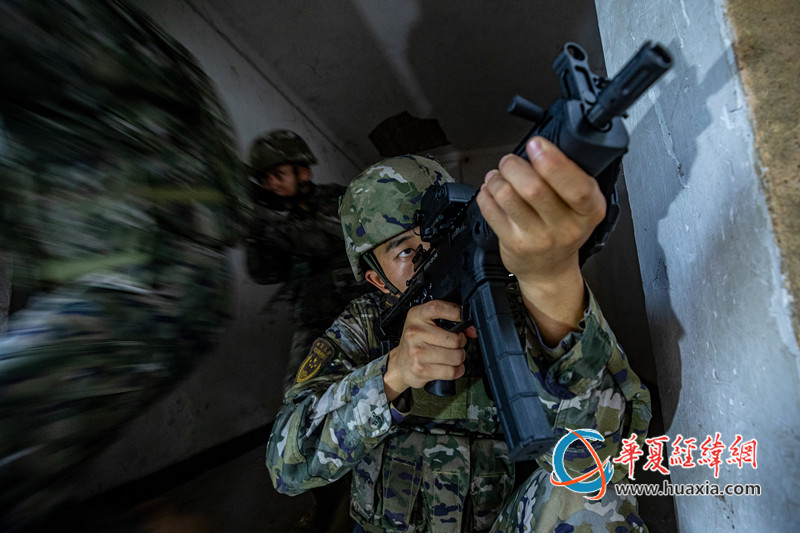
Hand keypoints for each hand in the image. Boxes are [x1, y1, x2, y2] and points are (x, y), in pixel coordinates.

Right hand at [383, 300, 473, 400]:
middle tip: (455, 344)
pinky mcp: (421, 370)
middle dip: (461, 343)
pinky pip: (451, 371)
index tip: (463, 318)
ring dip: (459, 357)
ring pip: (456, 356)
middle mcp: (414, 333)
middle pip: (454, 339)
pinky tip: (451, 366)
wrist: (399, 364)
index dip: (455, 313)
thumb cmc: (415, 342)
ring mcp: (417, 352)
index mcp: (416, 316)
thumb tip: (472, 330)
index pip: (438, 308)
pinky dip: (457, 370)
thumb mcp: (425, 324)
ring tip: (452, 355)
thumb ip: (449, 322)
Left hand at [476, 137, 604, 341]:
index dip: (553, 162)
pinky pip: (491, 210)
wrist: (549, 269)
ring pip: (508, 196)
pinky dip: (486, 193)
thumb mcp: (582, 205)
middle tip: (511, 161)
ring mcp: (538, 238)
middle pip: (534, 188)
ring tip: (499, 176)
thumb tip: (542, 146)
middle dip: (515, 165)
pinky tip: (491, 191)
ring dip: (498, 178)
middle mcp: (565, 227)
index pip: (577, 187)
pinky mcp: (514, 243)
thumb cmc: (563, 229)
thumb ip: (570, 177)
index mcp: (589, 210)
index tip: (537, 145)